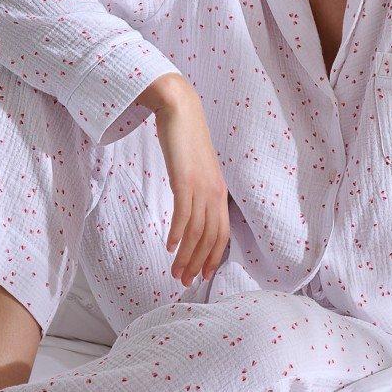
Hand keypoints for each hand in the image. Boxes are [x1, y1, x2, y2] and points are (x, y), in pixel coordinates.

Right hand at [140, 76, 230, 287]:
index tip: (201, 275)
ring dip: (186, 255)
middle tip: (183, 281)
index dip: (212, 258)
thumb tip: (191, 213)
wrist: (181, 110)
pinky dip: (177, 233)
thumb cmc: (186, 140)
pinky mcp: (185, 179)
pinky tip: (170, 246)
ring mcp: (201, 186)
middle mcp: (214, 192)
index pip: (221, 234)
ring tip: (174, 271)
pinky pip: (183, 213)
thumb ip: (198, 191)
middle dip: (197, 263)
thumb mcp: (197, 170)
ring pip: (196, 230)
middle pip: (210, 238)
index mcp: (219, 192)